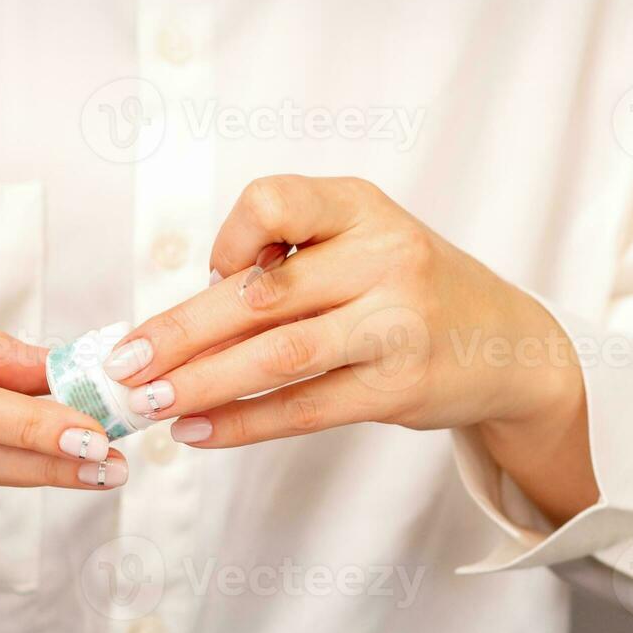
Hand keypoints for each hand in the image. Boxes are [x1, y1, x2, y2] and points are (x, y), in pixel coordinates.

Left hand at [103, 176, 597, 522]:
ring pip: (276, 356)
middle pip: (260, 295)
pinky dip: (243, 423)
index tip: (212, 272)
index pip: (276, 201)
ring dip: (201, 383)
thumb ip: (291, 259)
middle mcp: (385, 258)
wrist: (509, 345)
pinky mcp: (399, 388)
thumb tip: (185, 316)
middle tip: (123, 366)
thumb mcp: (364, 241)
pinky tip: (198, 432)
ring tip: (148, 403)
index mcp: (363, 207)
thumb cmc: (411, 288)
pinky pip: (304, 408)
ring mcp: (397, 325)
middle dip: (179, 333)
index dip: (229, 236)